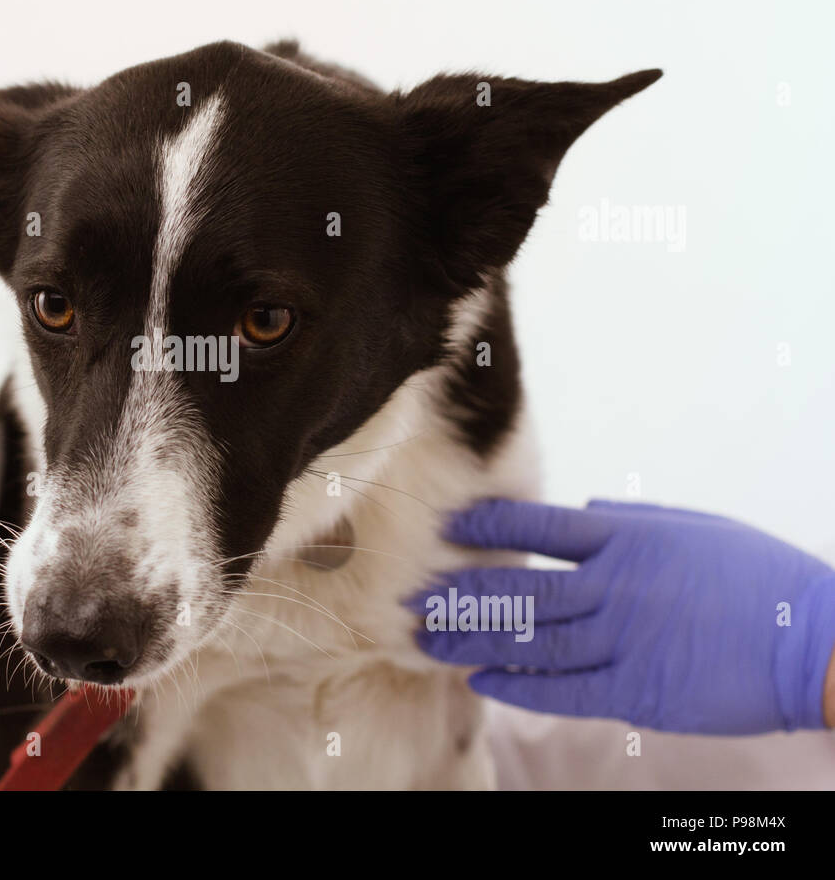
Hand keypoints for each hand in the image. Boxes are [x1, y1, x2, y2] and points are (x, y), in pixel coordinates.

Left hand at [414, 499, 834, 733]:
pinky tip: (480, 681)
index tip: (446, 530)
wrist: (817, 638)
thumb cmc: (757, 577)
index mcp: (628, 539)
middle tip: (410, 599)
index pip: (539, 526)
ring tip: (426, 641)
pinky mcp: (639, 690)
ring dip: (472, 642)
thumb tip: (578, 514)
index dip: (488, 528)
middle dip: (460, 595)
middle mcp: (616, 586)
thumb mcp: (693, 529)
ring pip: (531, 640)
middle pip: (519, 589)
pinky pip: (564, 689)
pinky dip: (518, 685)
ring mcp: (626, 639)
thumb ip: (629, 521)